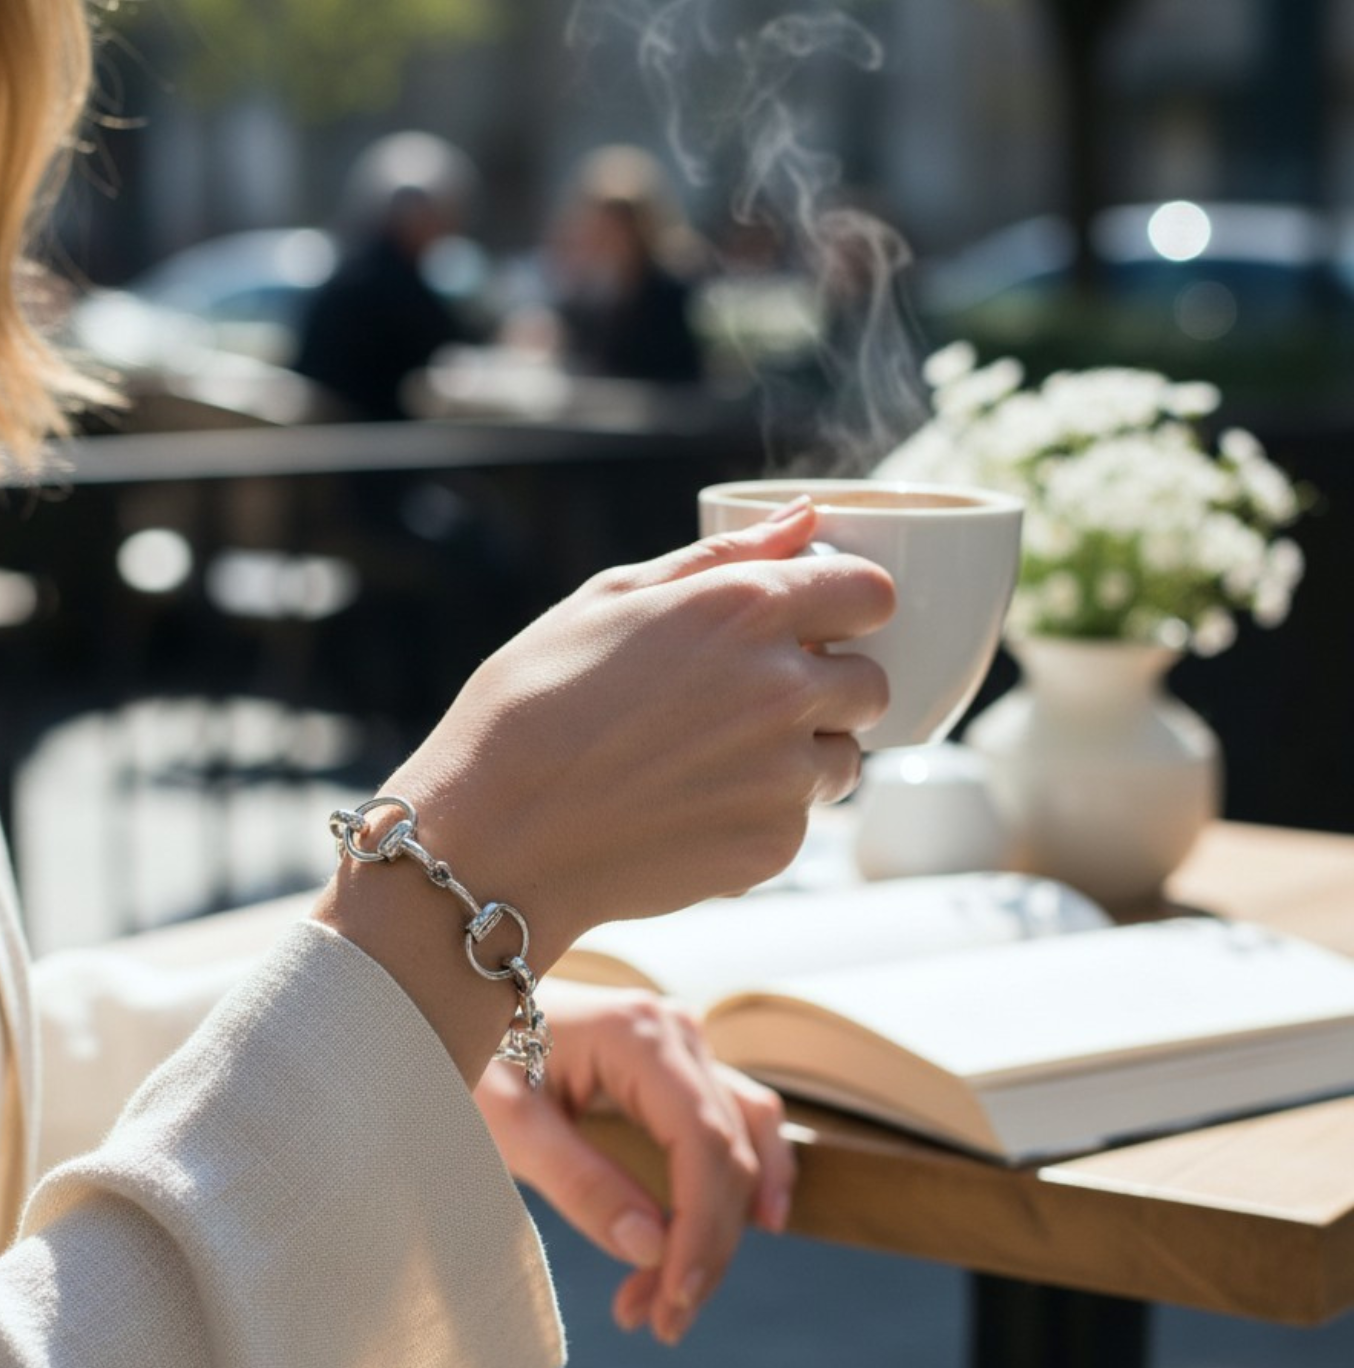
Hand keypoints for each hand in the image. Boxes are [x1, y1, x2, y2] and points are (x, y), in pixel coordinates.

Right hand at [317, 499, 891, 1083]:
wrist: (493, 837)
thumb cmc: (531, 706)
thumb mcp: (609, 601)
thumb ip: (720, 557)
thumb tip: (805, 520)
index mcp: (744, 609)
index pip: (874, 592)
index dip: (851, 606)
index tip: (818, 623)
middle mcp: (782, 689)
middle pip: (872, 683)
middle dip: (829, 686)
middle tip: (752, 701)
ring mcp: (785, 776)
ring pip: (842, 759)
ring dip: (802, 755)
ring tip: (710, 762)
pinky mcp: (774, 847)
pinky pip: (800, 821)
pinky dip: (762, 815)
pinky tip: (689, 809)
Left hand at [474, 978, 795, 1345]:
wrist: (459, 997)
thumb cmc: (473, 1055)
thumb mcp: (507, 1124)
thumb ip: (579, 1182)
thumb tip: (651, 1249)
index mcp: (638, 1035)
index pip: (704, 1145)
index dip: (702, 1233)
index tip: (673, 1304)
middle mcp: (678, 1031)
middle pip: (730, 1155)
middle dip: (703, 1248)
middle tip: (657, 1324)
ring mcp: (686, 1043)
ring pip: (743, 1145)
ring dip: (722, 1226)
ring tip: (676, 1299)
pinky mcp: (681, 1064)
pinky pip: (738, 1124)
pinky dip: (745, 1180)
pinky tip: (758, 1226)